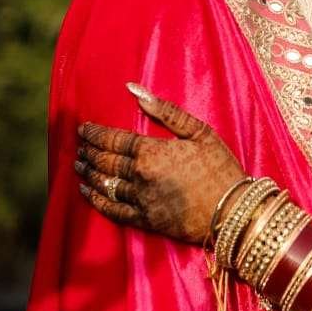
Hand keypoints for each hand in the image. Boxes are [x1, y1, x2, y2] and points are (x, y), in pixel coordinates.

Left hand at [75, 83, 245, 245]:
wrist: (233, 210)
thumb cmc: (220, 168)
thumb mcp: (199, 132)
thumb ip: (166, 111)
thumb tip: (134, 90)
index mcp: (152, 152)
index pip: (114, 140)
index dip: (96, 133)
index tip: (83, 129)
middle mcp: (140, 176)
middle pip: (105, 161)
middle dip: (89, 152)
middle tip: (79, 146)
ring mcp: (141, 200)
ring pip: (105, 184)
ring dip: (88, 173)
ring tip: (78, 165)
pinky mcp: (145, 220)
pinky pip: (113, 210)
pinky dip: (97, 200)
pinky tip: (87, 192)